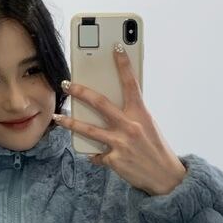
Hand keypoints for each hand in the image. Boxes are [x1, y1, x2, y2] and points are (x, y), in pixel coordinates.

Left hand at [53, 46, 186, 195]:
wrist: (164, 176)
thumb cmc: (155, 149)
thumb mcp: (148, 126)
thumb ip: (131, 115)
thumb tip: (112, 108)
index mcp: (141, 113)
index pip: (131, 83)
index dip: (124, 63)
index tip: (116, 46)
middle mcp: (129, 126)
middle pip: (100, 103)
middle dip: (80, 92)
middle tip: (67, 84)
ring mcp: (120, 143)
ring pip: (88, 129)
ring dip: (71, 122)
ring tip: (58, 118)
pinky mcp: (113, 160)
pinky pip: (96, 155)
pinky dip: (94, 154)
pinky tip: (92, 155)